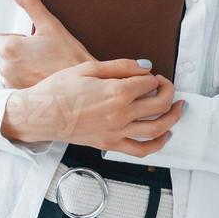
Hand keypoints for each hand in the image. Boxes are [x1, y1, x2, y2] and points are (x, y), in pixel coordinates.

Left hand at [0, 0, 92, 88]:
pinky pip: (15, 86)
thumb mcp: (50, 25)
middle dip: (16, 53)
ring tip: (42, 67)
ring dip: (20, 68)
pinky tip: (41, 79)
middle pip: (1, 55)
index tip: (21, 40)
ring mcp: (11, 85)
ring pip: (9, 71)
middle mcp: (6, 68)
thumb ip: (29, 3)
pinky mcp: (19, 97)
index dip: (3, 38)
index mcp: (10, 48)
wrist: (84, 87)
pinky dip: (25, 82)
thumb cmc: (69, 57)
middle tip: (39, 53)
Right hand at [2, 58, 182, 157]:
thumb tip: (145, 67)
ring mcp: (117, 132)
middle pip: (159, 104)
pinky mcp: (110, 144)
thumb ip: (120, 66)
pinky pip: (141, 150)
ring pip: (157, 128)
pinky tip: (164, 135)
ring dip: (173, 117)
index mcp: (116, 91)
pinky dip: (158, 144)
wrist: (40, 114)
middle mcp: (121, 114)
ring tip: (178, 109)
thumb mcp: (88, 68)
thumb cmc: (59, 89)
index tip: (151, 75)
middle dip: (168, 92)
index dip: (155, 77)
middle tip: (167, 86)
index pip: (149, 83)